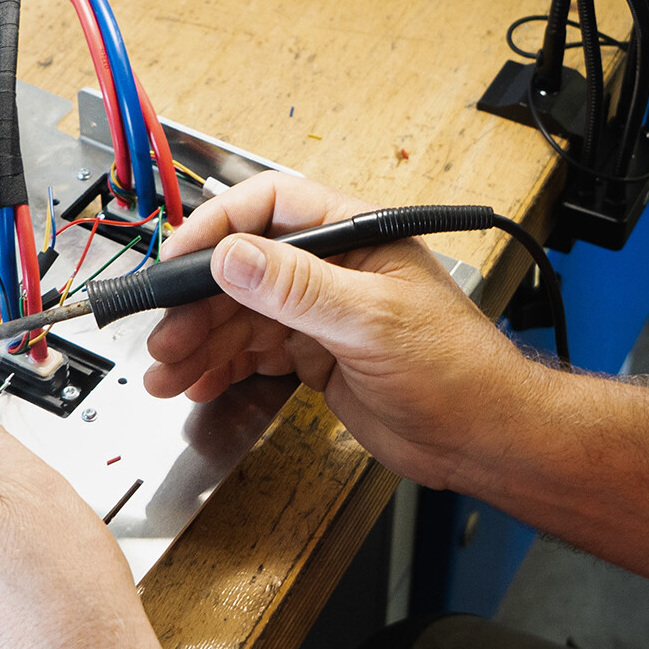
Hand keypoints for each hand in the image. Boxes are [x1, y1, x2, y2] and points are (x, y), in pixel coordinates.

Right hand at [143, 172, 549, 491]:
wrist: (485, 441)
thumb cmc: (458, 372)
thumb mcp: (371, 322)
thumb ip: (296, 288)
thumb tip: (232, 255)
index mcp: (353, 237)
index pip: (270, 208)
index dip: (218, 228)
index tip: (179, 260)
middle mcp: (332, 269)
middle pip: (242, 270)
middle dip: (196, 305)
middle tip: (164, 339)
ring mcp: (321, 314)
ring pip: (240, 317)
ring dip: (198, 343)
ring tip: (166, 374)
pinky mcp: (315, 355)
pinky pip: (253, 352)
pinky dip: (220, 368)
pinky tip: (197, 384)